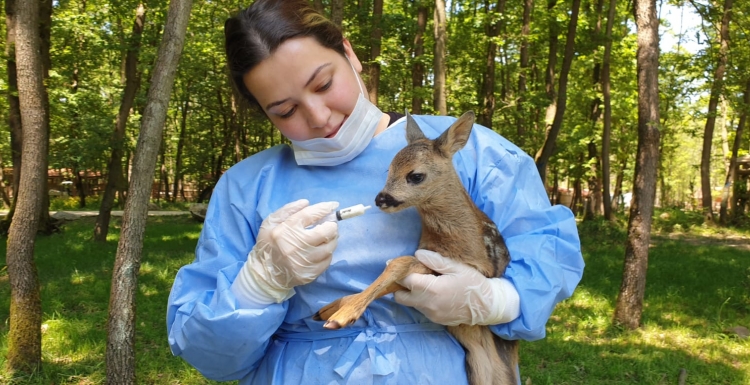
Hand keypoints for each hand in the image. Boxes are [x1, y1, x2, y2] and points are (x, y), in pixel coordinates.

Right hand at [233, 199, 338, 304]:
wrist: (264, 274)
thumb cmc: (268, 245)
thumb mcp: (270, 223)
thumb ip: (288, 210)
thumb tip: (307, 203)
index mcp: (285, 231)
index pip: (309, 215)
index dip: (323, 209)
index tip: (333, 205)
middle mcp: (295, 246)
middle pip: (325, 233)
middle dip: (332, 226)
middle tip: (330, 225)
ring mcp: (303, 262)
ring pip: (329, 247)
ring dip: (332, 240)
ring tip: (327, 238)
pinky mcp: (309, 274)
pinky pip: (327, 261)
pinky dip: (327, 254)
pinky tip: (321, 251)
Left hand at [394, 249, 519, 325]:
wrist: (488, 307)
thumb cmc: (473, 284)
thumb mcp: (457, 268)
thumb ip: (435, 261)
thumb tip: (417, 254)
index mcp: (432, 289)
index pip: (405, 280)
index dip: (400, 271)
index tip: (398, 264)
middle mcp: (428, 304)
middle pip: (400, 296)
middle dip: (401, 285)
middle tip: (409, 274)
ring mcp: (431, 314)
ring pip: (410, 303)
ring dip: (412, 293)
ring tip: (423, 282)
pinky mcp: (435, 320)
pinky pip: (421, 309)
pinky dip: (421, 300)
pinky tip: (433, 292)